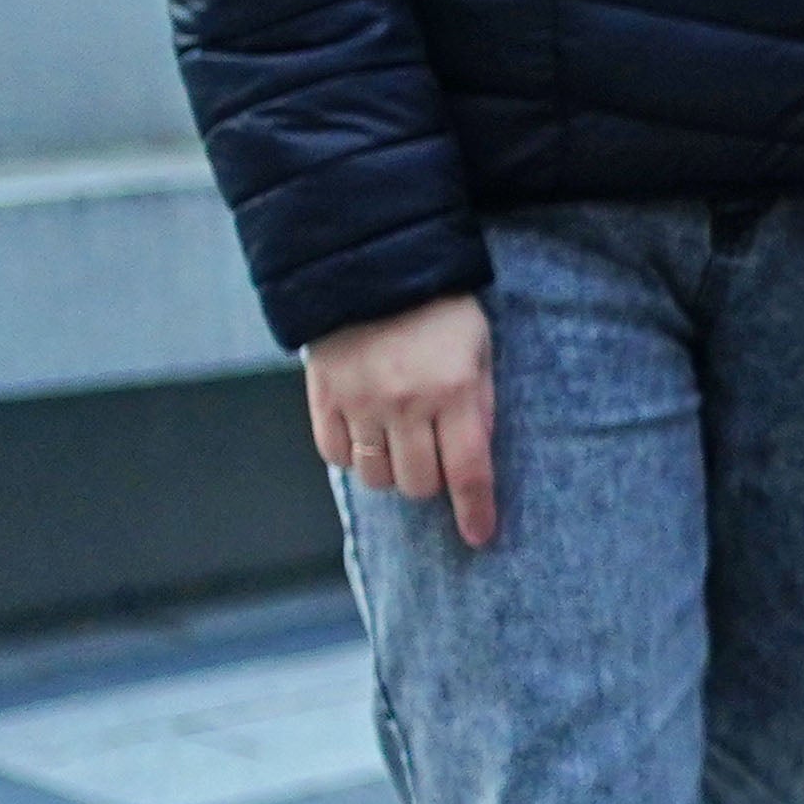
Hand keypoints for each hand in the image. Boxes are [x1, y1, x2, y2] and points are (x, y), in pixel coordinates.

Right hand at [304, 291, 499, 549]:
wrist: (370, 267)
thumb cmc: (438, 309)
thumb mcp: (478, 350)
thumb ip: (479, 404)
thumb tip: (474, 457)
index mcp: (454, 391)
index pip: (469, 471)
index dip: (475, 511)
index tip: (480, 536)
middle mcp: (406, 404)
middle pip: (418, 483)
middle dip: (431, 483)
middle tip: (434, 461)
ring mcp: (360, 402)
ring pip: (375, 477)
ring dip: (391, 472)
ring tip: (399, 446)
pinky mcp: (324, 396)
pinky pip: (335, 454)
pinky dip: (352, 456)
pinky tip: (364, 436)